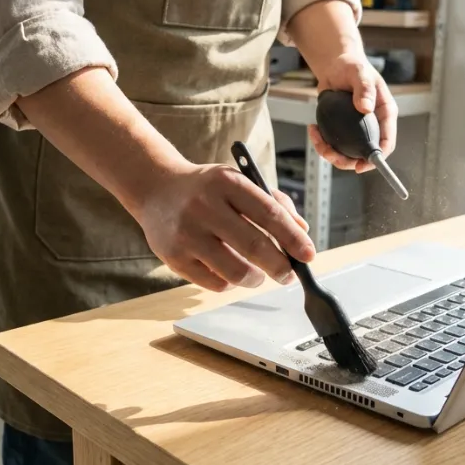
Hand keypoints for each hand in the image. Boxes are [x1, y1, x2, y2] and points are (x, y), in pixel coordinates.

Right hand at [134, 164, 313, 291]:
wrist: (156, 189)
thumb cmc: (206, 189)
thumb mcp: (238, 181)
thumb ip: (272, 202)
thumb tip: (302, 231)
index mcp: (226, 182)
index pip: (269, 213)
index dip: (293, 238)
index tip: (308, 255)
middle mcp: (204, 205)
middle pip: (254, 245)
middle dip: (280, 266)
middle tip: (289, 275)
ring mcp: (186, 232)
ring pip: (235, 270)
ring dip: (255, 279)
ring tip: (258, 276)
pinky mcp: (173, 256)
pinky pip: (214, 282)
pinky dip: (229, 283)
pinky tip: (230, 273)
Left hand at [307, 52, 398, 172]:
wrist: (336, 66)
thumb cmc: (352, 66)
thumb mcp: (359, 74)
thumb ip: (364, 89)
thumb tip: (365, 108)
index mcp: (384, 114)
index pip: (386, 142)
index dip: (377, 157)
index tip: (362, 165)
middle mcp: (372, 125)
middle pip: (365, 153)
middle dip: (348, 161)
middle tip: (330, 154)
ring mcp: (356, 129)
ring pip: (347, 153)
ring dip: (330, 153)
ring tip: (316, 138)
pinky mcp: (342, 129)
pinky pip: (333, 144)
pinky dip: (321, 142)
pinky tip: (312, 129)